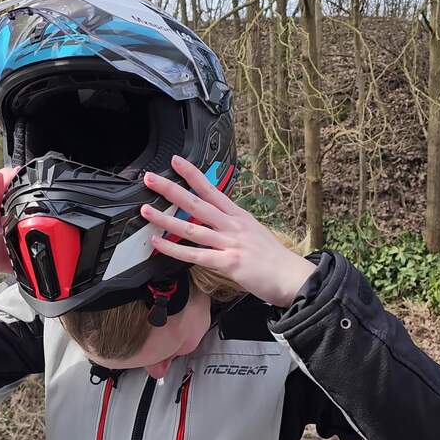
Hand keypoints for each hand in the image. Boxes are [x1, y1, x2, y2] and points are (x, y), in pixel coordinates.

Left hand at [140, 155, 315, 307]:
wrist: (294, 277)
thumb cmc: (274, 258)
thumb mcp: (253, 231)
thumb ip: (232, 224)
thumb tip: (216, 219)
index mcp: (238, 216)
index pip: (211, 189)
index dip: (192, 174)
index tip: (175, 162)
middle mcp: (232, 225)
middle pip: (196, 202)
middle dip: (171, 189)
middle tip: (150, 179)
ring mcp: (230, 243)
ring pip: (191, 228)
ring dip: (165, 218)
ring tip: (146, 210)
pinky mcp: (228, 262)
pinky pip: (195, 255)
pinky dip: (173, 250)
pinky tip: (158, 243)